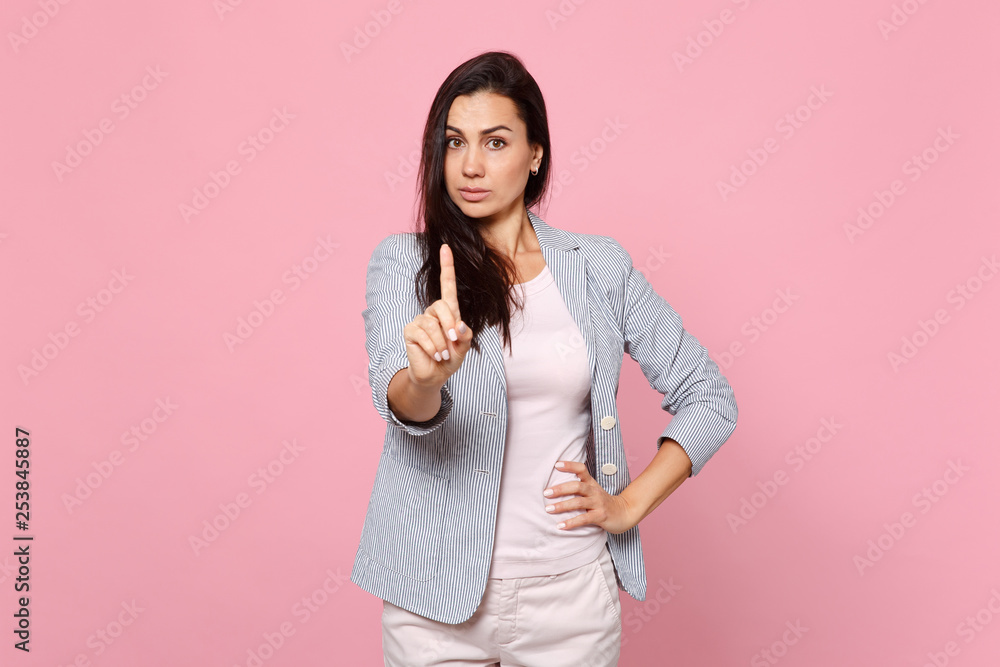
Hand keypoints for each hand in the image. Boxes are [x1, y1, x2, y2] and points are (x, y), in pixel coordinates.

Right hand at [402, 243, 473, 389]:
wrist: (436, 374)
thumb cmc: (451, 357)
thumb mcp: (464, 345)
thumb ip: (466, 334)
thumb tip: (459, 325)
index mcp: (448, 311)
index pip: (447, 285)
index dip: (446, 266)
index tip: (446, 247)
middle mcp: (433, 312)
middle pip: (441, 306)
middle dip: (450, 325)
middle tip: (453, 341)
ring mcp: (420, 321)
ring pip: (433, 325)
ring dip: (442, 343)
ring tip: (443, 354)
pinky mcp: (410, 331)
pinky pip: (423, 335)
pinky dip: (433, 348)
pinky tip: (435, 355)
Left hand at [542, 461, 637, 534]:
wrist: (625, 513)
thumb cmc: (603, 502)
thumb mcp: (593, 491)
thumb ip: (579, 488)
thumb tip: (555, 487)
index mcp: (591, 483)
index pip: (581, 469)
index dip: (569, 465)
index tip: (556, 465)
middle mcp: (594, 491)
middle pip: (577, 486)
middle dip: (560, 489)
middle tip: (546, 493)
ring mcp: (598, 503)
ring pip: (579, 502)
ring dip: (562, 506)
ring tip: (548, 509)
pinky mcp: (601, 516)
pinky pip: (584, 519)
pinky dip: (571, 522)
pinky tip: (560, 526)